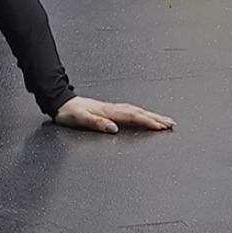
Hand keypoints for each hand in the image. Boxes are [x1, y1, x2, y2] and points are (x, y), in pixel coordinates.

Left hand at [53, 95, 174, 132]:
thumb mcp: (80, 119)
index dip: (148, 122)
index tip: (162, 127)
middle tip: (171, 124)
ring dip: (151, 115)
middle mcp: (112, 109)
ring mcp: (111, 108)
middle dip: (156, 118)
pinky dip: (140, 113)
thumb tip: (113, 128)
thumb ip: (97, 123)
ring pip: (135, 110)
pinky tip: (143, 116)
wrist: (60, 103)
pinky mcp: (108, 109)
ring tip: (164, 120)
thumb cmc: (69, 112)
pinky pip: (129, 111)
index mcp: (108, 111)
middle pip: (138, 112)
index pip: (133, 116)